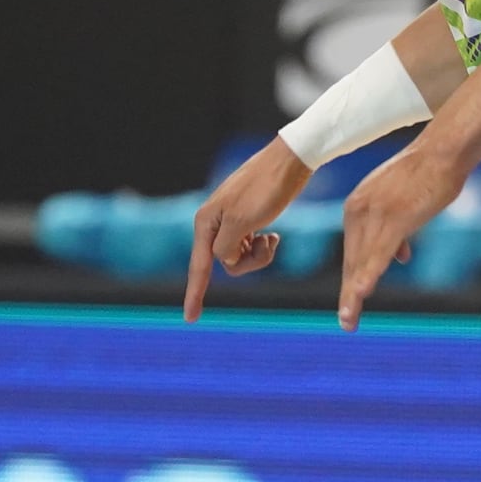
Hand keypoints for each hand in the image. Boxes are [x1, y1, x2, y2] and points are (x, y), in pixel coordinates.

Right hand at [182, 136, 309, 319]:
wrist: (290, 161)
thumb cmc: (266, 189)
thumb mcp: (243, 222)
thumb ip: (226, 248)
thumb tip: (224, 261)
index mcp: (206, 222)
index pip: (199, 267)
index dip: (194, 295)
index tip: (190, 319)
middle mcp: (213, 222)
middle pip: (226, 263)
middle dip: (250, 262)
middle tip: (270, 244)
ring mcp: (230, 222)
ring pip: (240, 256)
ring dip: (259, 254)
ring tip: (273, 237)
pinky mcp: (246, 219)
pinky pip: (249, 246)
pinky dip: (263, 245)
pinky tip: (273, 233)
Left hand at [334, 138, 466, 328]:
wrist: (442, 151)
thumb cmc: (427, 175)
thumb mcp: (402, 203)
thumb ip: (395, 229)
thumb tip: (399, 256)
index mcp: (357, 205)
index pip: (353, 250)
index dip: (353, 277)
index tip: (352, 300)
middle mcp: (359, 210)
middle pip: (353, 260)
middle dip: (350, 293)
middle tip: (347, 321)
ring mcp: (376, 214)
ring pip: (362, 262)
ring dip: (355, 294)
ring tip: (349, 319)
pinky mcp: (395, 218)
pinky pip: (379, 254)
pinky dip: (369, 275)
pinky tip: (362, 293)